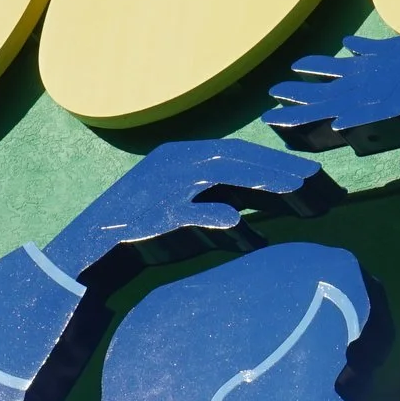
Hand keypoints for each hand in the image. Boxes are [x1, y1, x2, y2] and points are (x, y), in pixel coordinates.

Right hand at [43, 138, 337, 290]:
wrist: (86, 248)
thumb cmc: (140, 229)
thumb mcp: (182, 207)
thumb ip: (215, 200)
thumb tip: (257, 207)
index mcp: (180, 157)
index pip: (234, 152)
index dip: (272, 160)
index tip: (308, 172)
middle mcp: (171, 164)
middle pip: (231, 159)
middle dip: (274, 167)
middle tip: (313, 179)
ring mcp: (158, 187)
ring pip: (214, 177)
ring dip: (255, 182)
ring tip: (291, 191)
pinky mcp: (145, 216)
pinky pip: (181, 213)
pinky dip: (208, 214)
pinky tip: (235, 222)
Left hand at [267, 28, 399, 153]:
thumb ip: (370, 116)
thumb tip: (339, 127)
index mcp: (362, 102)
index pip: (319, 112)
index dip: (294, 115)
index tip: (268, 118)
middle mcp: (366, 88)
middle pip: (324, 93)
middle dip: (299, 94)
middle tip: (273, 93)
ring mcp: (380, 70)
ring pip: (342, 71)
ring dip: (320, 69)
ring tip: (297, 66)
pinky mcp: (397, 51)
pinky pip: (370, 49)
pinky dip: (356, 46)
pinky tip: (348, 43)